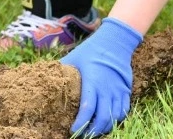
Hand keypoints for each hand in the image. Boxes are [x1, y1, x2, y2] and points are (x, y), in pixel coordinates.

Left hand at [60, 18, 142, 136]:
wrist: (114, 42)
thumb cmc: (90, 51)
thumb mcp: (73, 59)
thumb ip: (62, 72)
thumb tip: (46, 80)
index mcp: (92, 82)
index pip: (87, 109)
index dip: (80, 123)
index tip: (72, 130)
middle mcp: (107, 89)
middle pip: (102, 118)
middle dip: (92, 131)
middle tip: (82, 135)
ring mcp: (118, 91)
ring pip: (114, 117)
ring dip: (105, 127)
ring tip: (94, 131)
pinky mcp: (126, 91)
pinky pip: (124, 111)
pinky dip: (116, 120)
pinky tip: (107, 122)